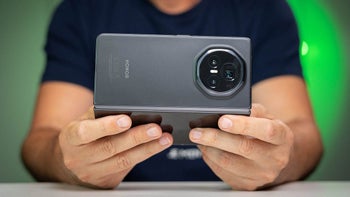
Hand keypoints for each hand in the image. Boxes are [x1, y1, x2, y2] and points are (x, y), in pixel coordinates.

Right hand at [58, 107, 172, 187]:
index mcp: (71, 137)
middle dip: (136, 137)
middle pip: (110, 148)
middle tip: (155, 129)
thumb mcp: (84, 120)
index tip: (127, 119)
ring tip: (164, 138)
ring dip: (147, 149)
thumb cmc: (83, 134)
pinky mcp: (106, 181)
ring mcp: (92, 172)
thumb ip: (102, 113)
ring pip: (123, 161)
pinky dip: (145, 156)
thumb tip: (130, 106)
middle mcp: (79, 157)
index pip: (87, 132)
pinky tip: (156, 147)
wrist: (72, 161)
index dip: (107, 126)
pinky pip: (128, 168)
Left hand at [189, 104, 293, 189]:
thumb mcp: (266, 116)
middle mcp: (275, 158)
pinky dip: (210, 160)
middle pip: (243, 148)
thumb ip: (251, 111)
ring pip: (229, 163)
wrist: (276, 156)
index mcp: (282, 137)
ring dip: (208, 149)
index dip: (243, 125)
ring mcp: (262, 175)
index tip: (222, 120)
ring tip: (198, 138)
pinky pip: (224, 173)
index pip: (265, 130)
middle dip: (215, 138)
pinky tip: (206, 149)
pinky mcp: (248, 184)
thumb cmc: (267, 133)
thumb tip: (227, 111)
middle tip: (196, 131)